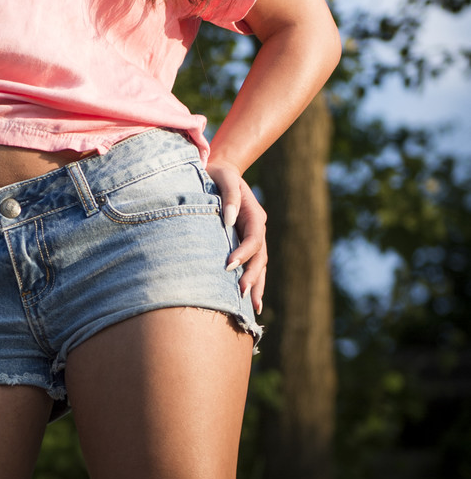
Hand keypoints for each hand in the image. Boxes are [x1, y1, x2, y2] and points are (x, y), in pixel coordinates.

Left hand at [205, 158, 266, 314]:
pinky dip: (252, 281)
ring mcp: (253, 237)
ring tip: (253, 307)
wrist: (218, 172)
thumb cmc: (218, 174)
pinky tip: (248, 299)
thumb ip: (229, 196)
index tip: (228, 265)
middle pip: (260, 257)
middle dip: (253, 276)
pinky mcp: (244, 243)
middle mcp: (257, 228)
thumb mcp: (223, 177)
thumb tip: (230, 220)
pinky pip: (251, 265)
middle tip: (241, 293)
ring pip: (259, 265)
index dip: (244, 254)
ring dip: (257, 284)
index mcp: (254, 214)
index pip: (254, 239)